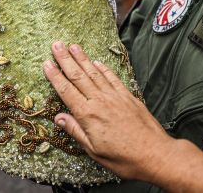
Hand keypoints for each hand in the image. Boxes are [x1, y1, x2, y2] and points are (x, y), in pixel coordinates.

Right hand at [43, 41, 177, 181]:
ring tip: (73, 46)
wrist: (156, 154)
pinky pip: (113, 78)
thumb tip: (58, 118)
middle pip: (78, 76)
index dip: (55, 76)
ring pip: (94, 73)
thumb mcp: (94, 151)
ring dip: (82, 59)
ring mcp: (115, 97)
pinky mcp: (128, 97)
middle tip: (56, 45)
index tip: (46, 63)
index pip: (66, 91)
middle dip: (65, 59)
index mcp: (88, 115)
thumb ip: (75, 131)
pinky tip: (96, 62)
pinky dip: (104, 69)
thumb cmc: (124, 158)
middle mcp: (99, 101)